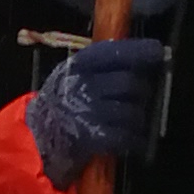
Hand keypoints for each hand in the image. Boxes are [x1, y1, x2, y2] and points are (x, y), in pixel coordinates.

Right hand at [22, 37, 166, 188]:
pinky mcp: (90, 137)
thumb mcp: (73, 77)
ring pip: (131, 111)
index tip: (157, 52)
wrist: (35, 141)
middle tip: (137, 99)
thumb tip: (140, 59)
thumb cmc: (60, 107)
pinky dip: (133, 139)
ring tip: (131, 122)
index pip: (114, 52)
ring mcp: (86, 111)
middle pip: (129, 83)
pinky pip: (125, 135)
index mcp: (78, 66)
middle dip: (140, 93)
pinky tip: (131, 140)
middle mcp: (82, 84)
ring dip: (137, 119)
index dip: (139, 51)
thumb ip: (101, 67)